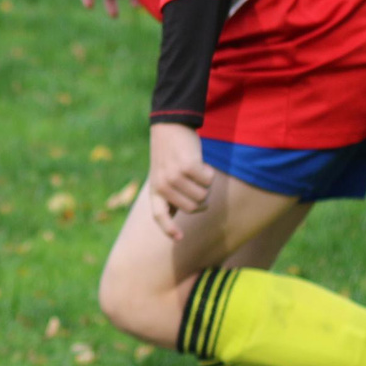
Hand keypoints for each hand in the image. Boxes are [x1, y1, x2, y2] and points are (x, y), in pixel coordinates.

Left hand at [144, 122, 213, 241]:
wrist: (169, 127)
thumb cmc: (170, 154)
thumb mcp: (163, 175)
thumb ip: (169, 195)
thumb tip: (173, 217)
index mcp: (155, 190)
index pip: (159, 216)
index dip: (169, 229)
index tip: (179, 238)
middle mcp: (163, 186)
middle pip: (193, 207)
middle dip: (202, 198)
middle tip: (198, 183)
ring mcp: (174, 177)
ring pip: (203, 195)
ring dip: (206, 184)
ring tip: (196, 170)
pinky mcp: (188, 167)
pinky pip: (209, 180)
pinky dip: (209, 172)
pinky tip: (200, 162)